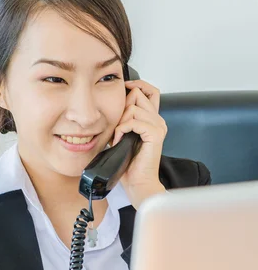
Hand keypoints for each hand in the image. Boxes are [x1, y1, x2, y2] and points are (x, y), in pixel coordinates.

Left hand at [111, 79, 167, 209]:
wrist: (137, 182)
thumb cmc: (129, 163)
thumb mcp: (123, 136)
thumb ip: (123, 120)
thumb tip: (111, 107)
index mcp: (153, 119)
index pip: (149, 91)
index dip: (135, 87)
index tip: (122, 91)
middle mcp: (158, 120)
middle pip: (139, 95)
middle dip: (122, 107)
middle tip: (117, 125)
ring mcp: (158, 126)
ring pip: (134, 107)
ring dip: (120, 121)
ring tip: (117, 135)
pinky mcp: (155, 134)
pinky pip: (134, 121)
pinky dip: (122, 129)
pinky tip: (118, 140)